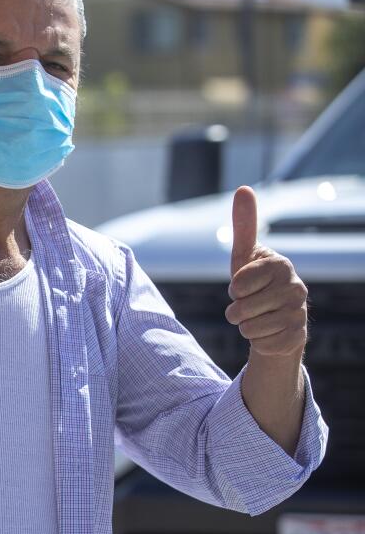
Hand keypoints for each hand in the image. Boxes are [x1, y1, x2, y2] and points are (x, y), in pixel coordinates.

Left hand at [224, 186, 307, 357]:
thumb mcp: (244, 256)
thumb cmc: (255, 283)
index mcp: (281, 265)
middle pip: (240, 309)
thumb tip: (244, 188)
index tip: (244, 285)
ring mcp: (299, 313)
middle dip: (235, 311)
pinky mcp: (297, 337)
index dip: (233, 289)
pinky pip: (261, 345)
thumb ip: (244, 225)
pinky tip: (270, 332)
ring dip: (245, 327)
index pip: (237, 284)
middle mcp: (296, 288)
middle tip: (249, 305)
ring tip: (259, 317)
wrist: (274, 318)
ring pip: (249, 328)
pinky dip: (258, 342)